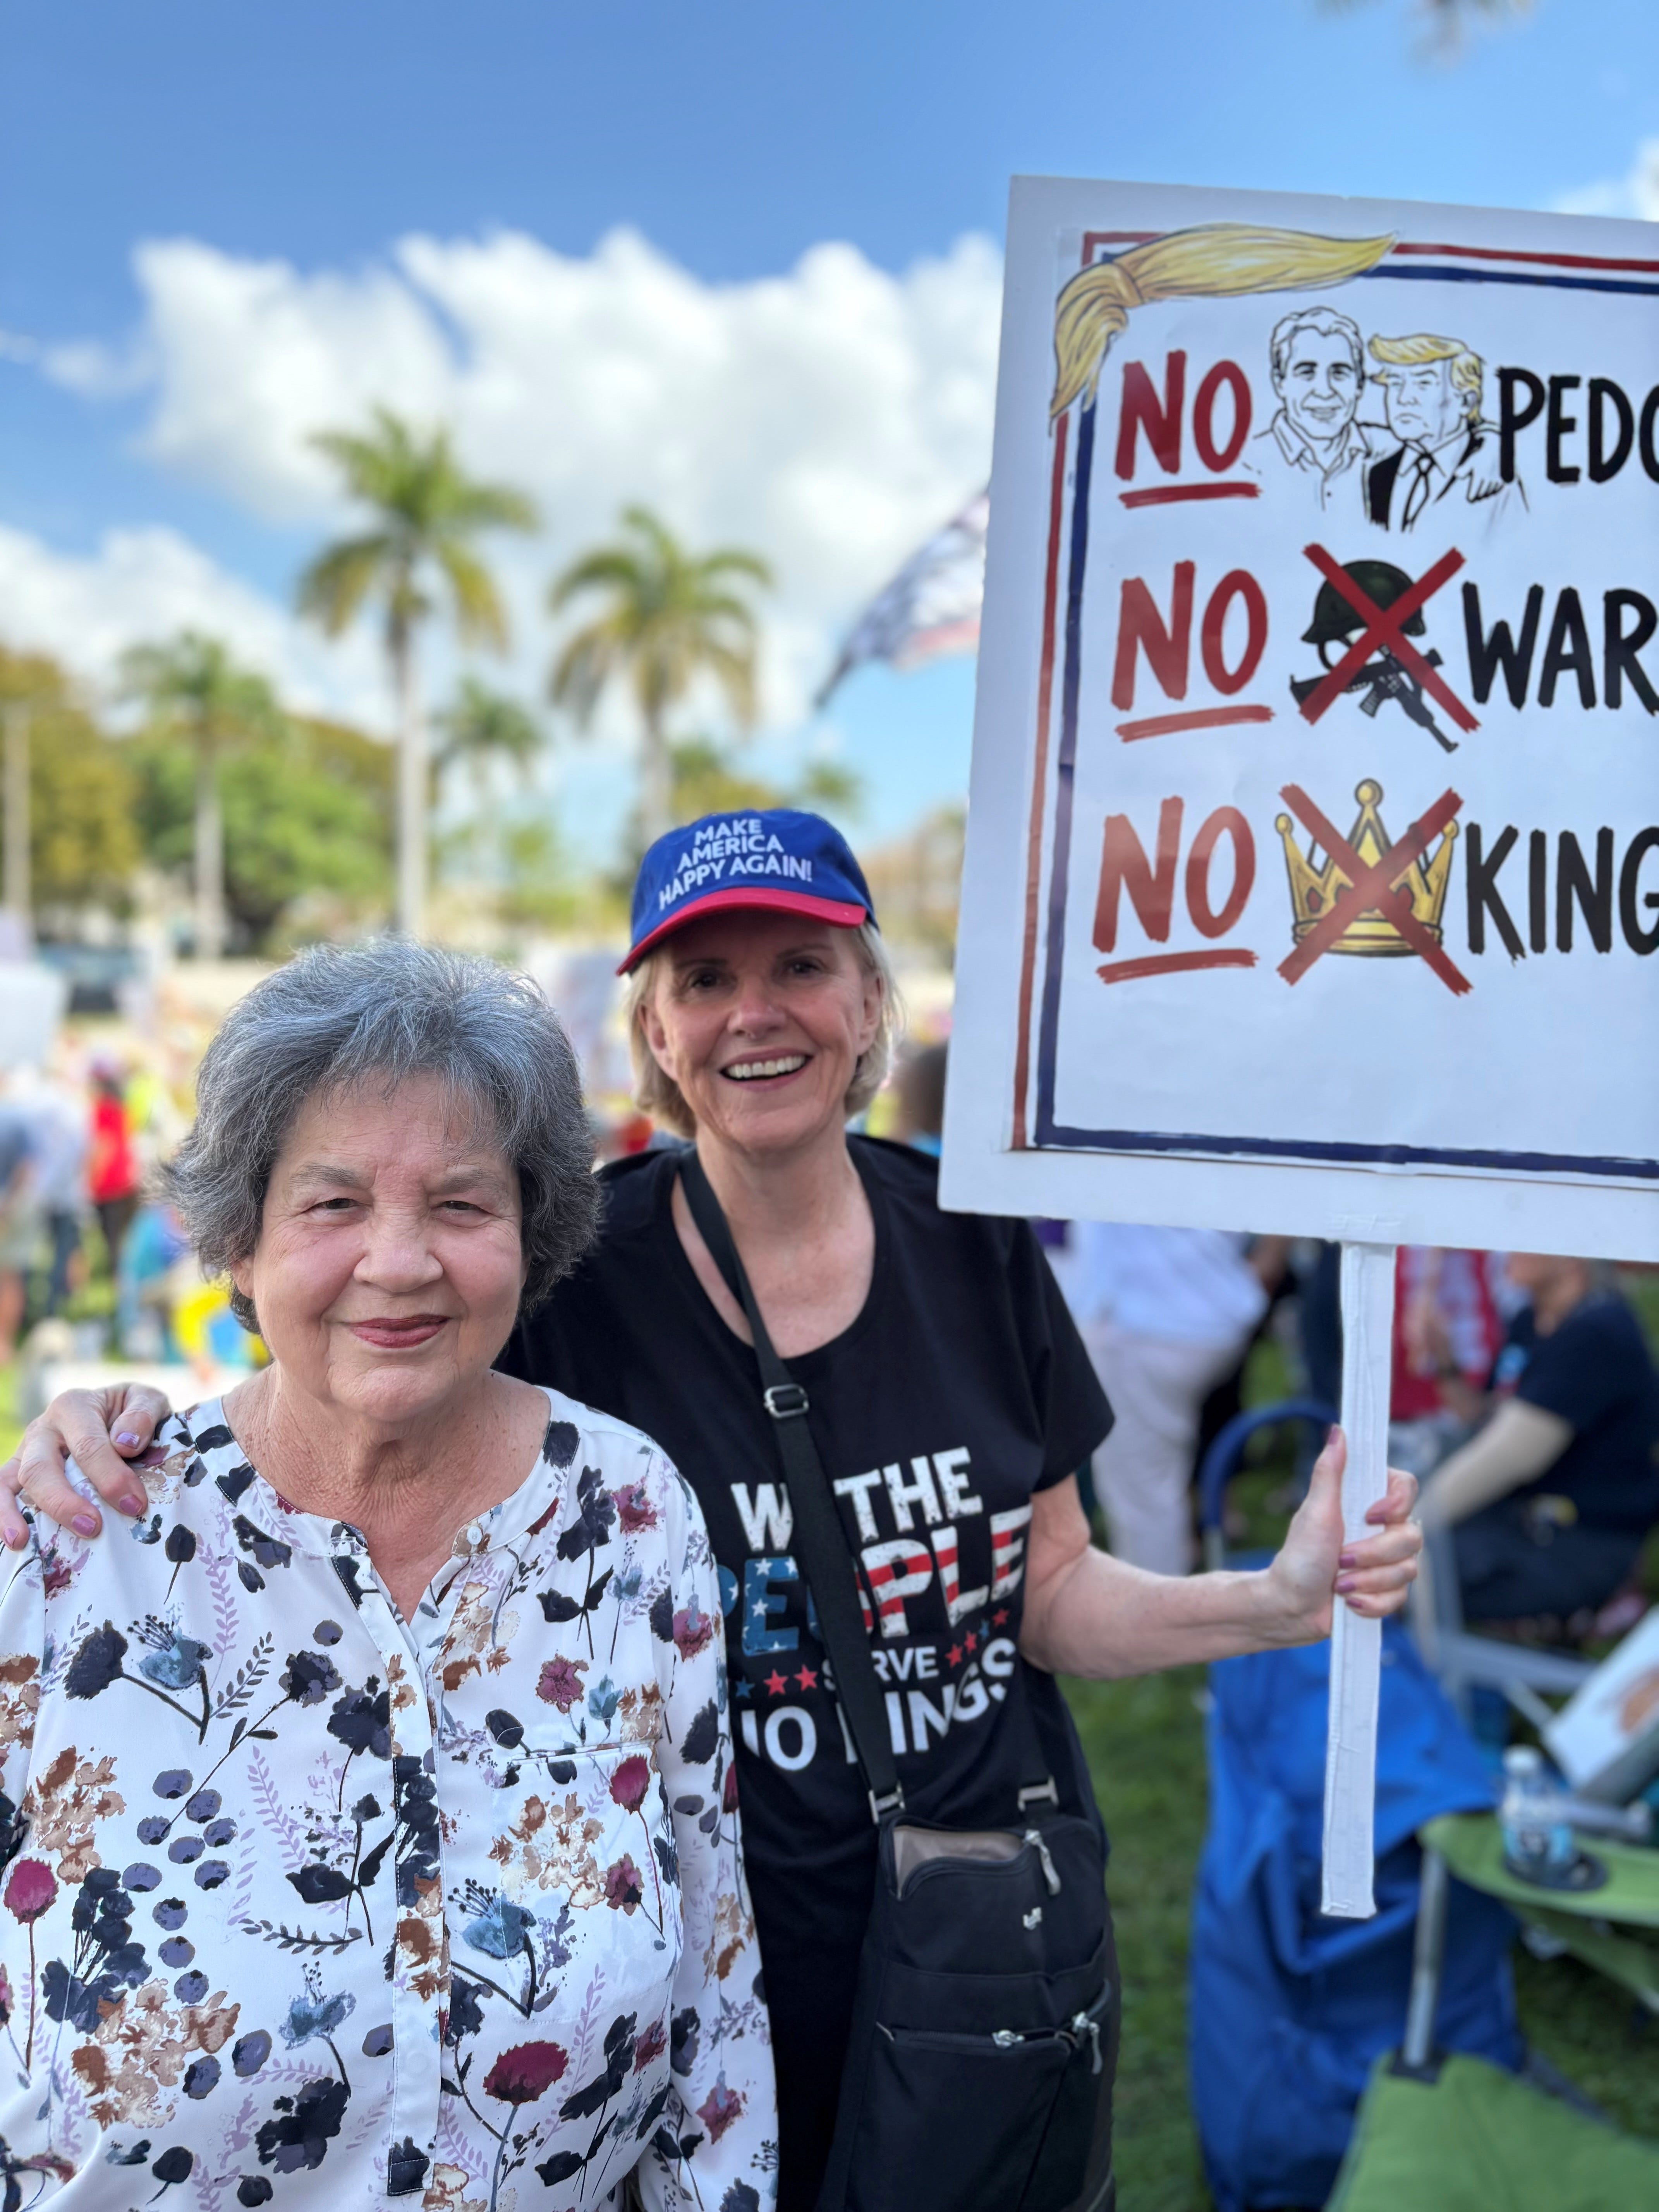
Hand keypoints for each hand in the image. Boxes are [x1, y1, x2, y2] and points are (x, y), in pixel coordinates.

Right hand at [0, 1384, 174, 1548]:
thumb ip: (143, 1415)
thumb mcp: (148, 1401)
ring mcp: (26, 1451)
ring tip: (25, 1541)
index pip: (88, 1445)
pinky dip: (2, 1515)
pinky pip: (1, 1491)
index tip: (134, 1504)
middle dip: (64, 1501)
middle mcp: (44, 1427)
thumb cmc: (133, 1413)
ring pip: (15, 1481)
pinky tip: (13, 1540)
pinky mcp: (18, 1472)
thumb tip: (125, 1444)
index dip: (110, 1477)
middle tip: (92, 1528)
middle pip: (42, 1466)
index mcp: (74, 1406)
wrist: (118, 1414)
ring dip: (20, 1513)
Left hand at [1261, 1428, 1420, 1642]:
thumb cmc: (1299, 1556)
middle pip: (1412, 1536)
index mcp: (1368, 1503)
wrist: (1291, 1605)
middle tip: (1340, 1559)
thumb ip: (1330, 1472)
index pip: (1408, 1486)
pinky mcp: (1389, 1592)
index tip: (1369, 1516)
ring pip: (1408, 1569)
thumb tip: (1338, 1431)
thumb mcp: (1314, 1512)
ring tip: (1339, 1584)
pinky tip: (1349, 1603)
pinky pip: (1400, 1598)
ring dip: (1367, 1580)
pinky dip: (1371, 1603)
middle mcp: (1384, 1530)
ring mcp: (1389, 1562)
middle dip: (1373, 1554)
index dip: (1396, 1503)